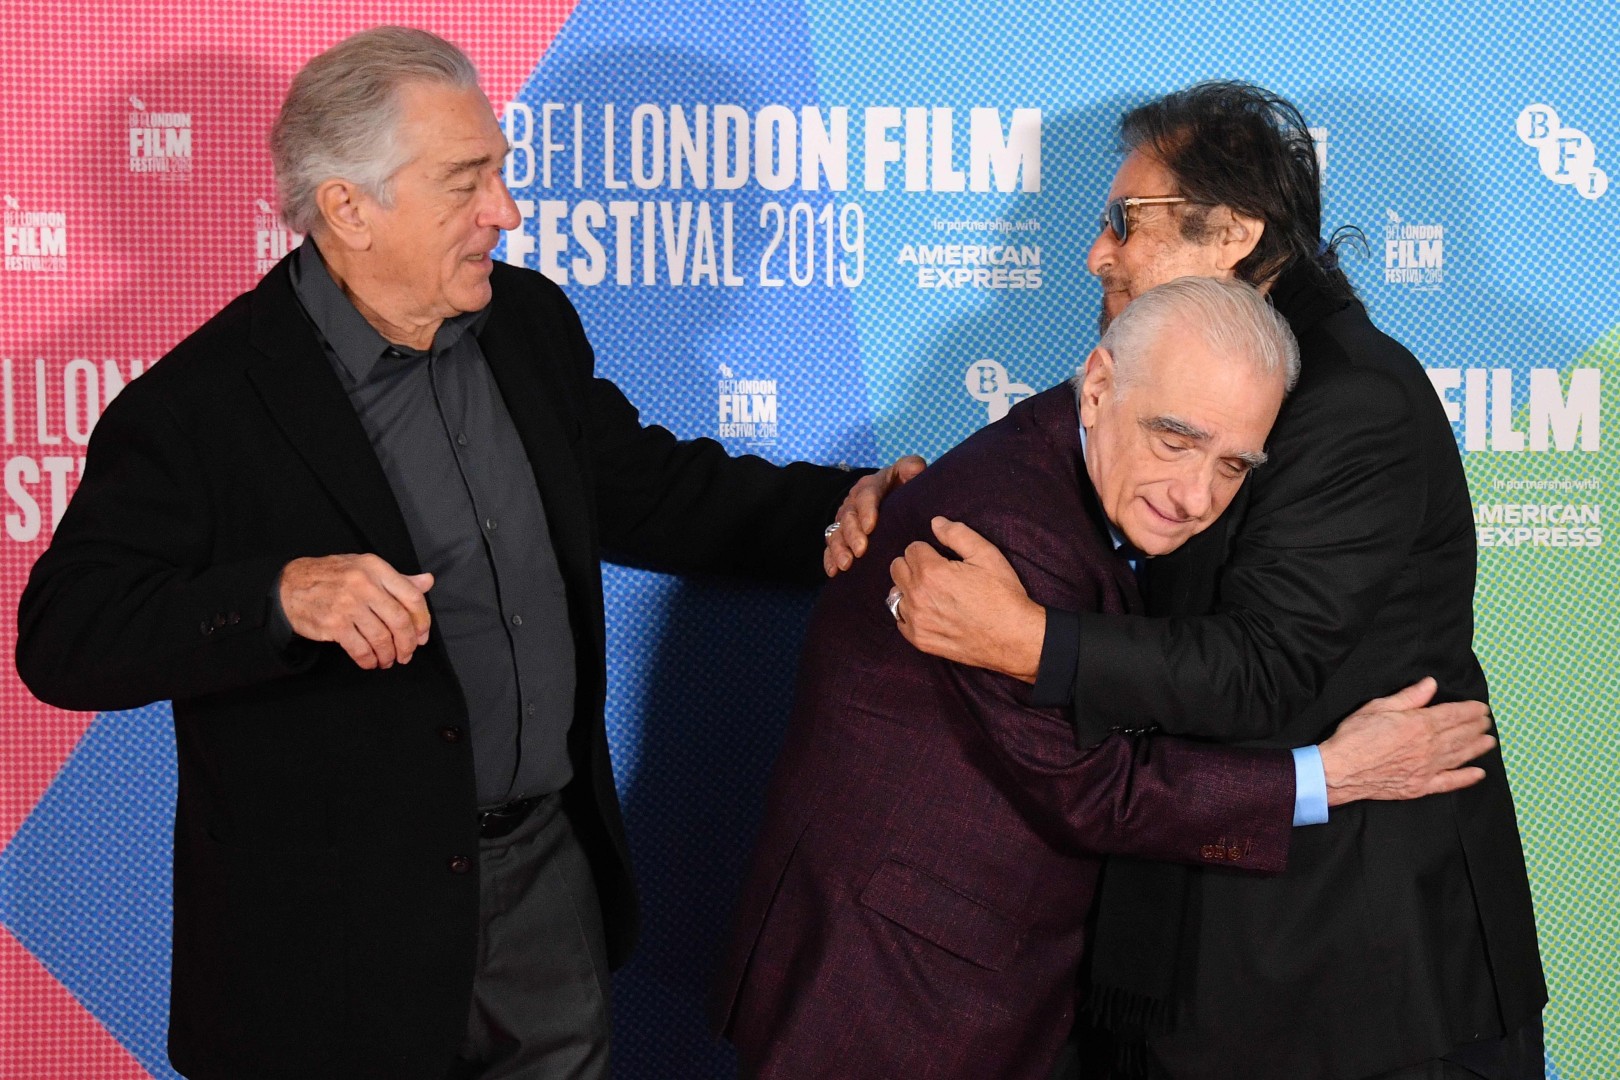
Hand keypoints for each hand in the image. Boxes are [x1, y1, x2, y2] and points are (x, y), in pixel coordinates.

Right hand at [278, 554, 434, 670]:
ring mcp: (348, 604)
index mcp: (376, 568)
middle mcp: (363, 584)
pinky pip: (361, 649)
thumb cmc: (332, 577)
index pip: (412, 596)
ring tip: (388, 660)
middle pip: (400, 621)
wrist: (289, 586)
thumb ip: (398, 579)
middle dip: (408, 643)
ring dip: (389, 655)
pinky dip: (369, 660)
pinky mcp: (334, 624)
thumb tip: (427, 582)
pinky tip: (371, 662)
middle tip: (407, 653)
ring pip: (382, 638)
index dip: (422, 620)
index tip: (422, 635)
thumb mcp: (366, 569)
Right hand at [823, 454, 925, 576]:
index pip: (866, 495)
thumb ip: (911, 467)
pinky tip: (833, 572)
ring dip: (839, 549)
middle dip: (852, 535)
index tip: (870, 527)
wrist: (888, 494)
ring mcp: (844, 519)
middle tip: (860, 551)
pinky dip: (829, 559)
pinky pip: (830, 546)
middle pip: (848, 517)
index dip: (866, 511)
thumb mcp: (907, 471)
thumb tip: (915, 470)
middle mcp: (853, 501)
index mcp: (870, 485)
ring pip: (837, 533)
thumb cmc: (901, 485)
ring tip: (846, 564)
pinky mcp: (840, 534)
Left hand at [887, 517, 1044, 682]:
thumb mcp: (987, 555)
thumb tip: (935, 523)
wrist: (1013, 638)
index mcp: (931, 572)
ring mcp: (917, 621)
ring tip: (932, 592)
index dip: (928, 550)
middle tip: (935, 571)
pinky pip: (900, 621)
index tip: (941, 558)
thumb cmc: (1003, 595)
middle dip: (913, 565)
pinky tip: (928, 611)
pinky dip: (909, 614)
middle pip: (897, 568)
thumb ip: (957, 534)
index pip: (912, 549)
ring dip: (909, 589)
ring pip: (895, 594)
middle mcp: (917, 596)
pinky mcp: (920, 640)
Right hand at [1318, 677, 1494, 805]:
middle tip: (1487, 722)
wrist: (1340, 770)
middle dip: (1476, 726)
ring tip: (1489, 741)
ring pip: (1460, 755)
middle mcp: (1430, 746)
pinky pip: (1449, 782)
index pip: (1453, 715)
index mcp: (1420, 724)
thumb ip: (1409, 697)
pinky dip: (1466, 778)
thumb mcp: (1378, 707)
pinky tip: (1478, 773)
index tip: (1482, 708)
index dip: (1470, 711)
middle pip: (1460, 734)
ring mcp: (1428, 768)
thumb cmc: (1355, 735)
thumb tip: (1430, 684)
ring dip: (1477, 747)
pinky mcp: (1421, 786)